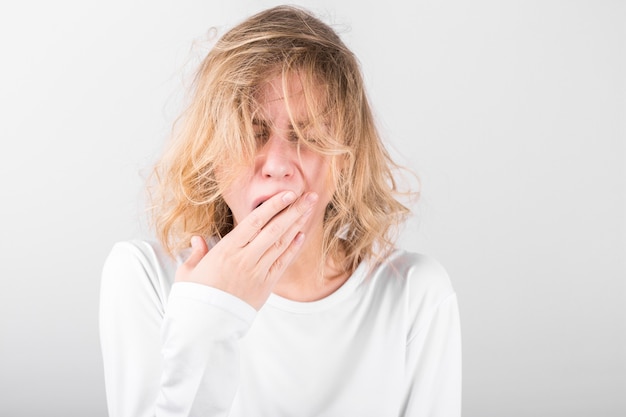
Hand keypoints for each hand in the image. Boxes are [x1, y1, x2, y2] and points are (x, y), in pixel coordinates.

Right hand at [175, 191, 318, 309]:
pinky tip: (301, 235)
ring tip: (309, 209)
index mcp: (226, 249)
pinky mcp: (265, 286)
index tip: (287, 193)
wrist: (204, 327)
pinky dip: (293, 249)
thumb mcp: (188, 272)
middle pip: (275, 229)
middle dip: (294, 211)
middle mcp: (245, 258)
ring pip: (281, 244)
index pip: (255, 221)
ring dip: (297, 225)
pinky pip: (282, 264)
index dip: (273, 206)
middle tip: (310, 196)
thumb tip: (198, 240)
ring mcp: (257, 272)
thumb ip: (196, 253)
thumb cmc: (194, 297)